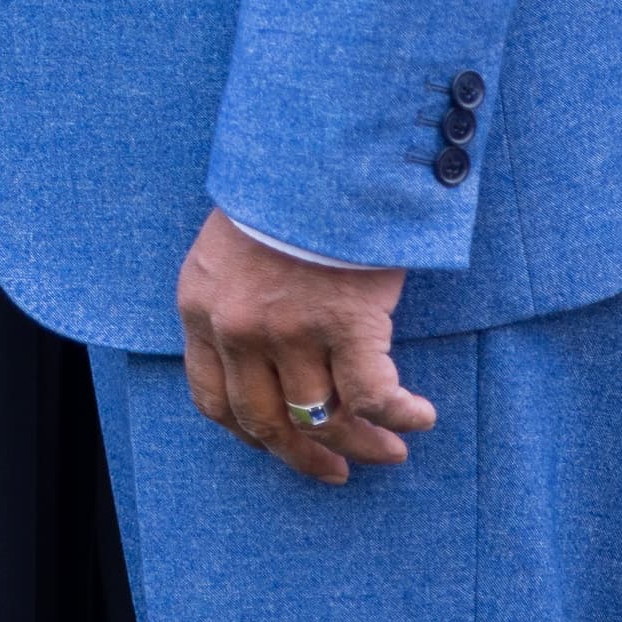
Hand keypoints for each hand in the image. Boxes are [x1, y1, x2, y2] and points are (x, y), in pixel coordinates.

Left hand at [174, 209, 434, 485]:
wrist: (317, 150)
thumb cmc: (282, 192)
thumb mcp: (230, 248)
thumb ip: (237, 303)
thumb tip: (268, 361)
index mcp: (201, 309)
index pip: (213, 400)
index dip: (252, 435)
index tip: (282, 448)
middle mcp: (238, 330)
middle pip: (266, 422)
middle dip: (306, 456)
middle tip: (339, 471)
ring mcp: (290, 331)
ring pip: (323, 418)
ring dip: (362, 442)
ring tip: (391, 449)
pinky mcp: (345, 325)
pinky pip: (373, 396)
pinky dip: (400, 414)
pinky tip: (420, 416)